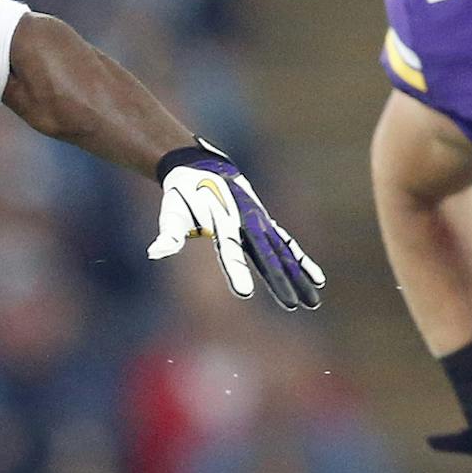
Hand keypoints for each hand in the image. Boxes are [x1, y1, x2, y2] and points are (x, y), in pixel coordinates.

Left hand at [152, 139, 324, 310]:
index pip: (230, 250)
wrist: (203, 167)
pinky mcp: (265, 225)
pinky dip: (301, 260)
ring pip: (284, 253)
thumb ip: (168, 234)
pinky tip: (317, 278)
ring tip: (314, 300)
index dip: (237, 270)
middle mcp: (247, 222)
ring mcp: (259, 223)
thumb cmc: (183, 194)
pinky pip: (287, 245)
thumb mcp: (172, 212)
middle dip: (281, 281)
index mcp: (223, 222)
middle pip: (267, 256)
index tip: (245, 293)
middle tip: (294, 305)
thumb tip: (155, 252)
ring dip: (300, 275)